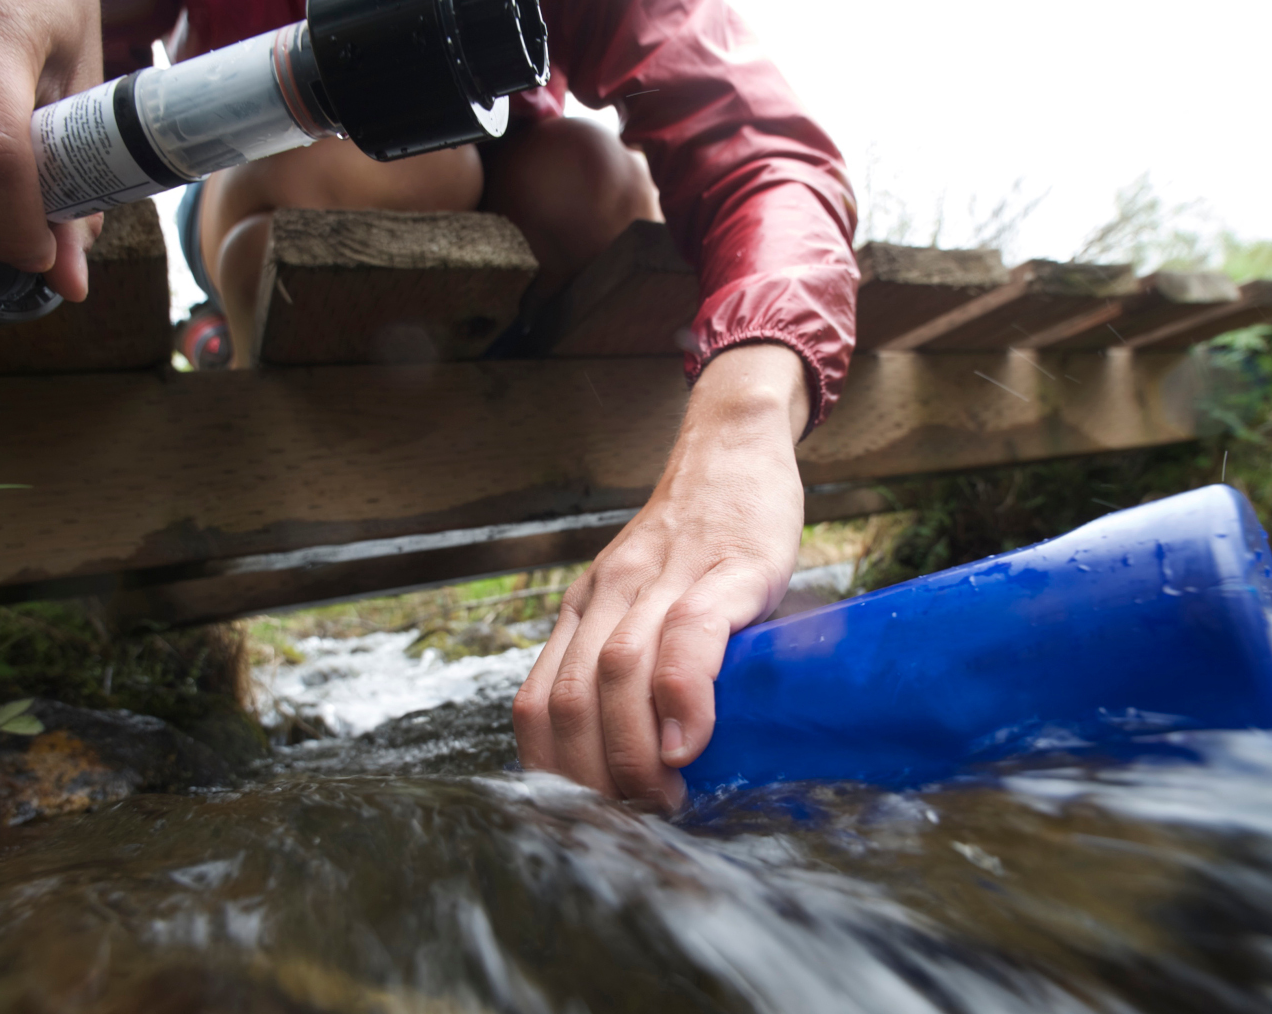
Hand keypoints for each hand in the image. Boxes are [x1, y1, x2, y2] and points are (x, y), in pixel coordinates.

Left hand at [513, 343, 809, 810]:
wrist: (732, 448)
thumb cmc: (698, 537)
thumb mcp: (647, 599)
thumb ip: (637, 661)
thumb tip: (645, 756)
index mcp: (583, 611)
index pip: (539, 705)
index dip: (556, 773)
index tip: (592, 818)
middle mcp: (607, 597)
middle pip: (571, 702)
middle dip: (595, 780)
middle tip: (634, 823)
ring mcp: (661, 581)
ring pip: (616, 677)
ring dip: (633, 754)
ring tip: (665, 800)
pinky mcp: (722, 571)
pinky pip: (685, 639)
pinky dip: (681, 700)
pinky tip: (690, 742)